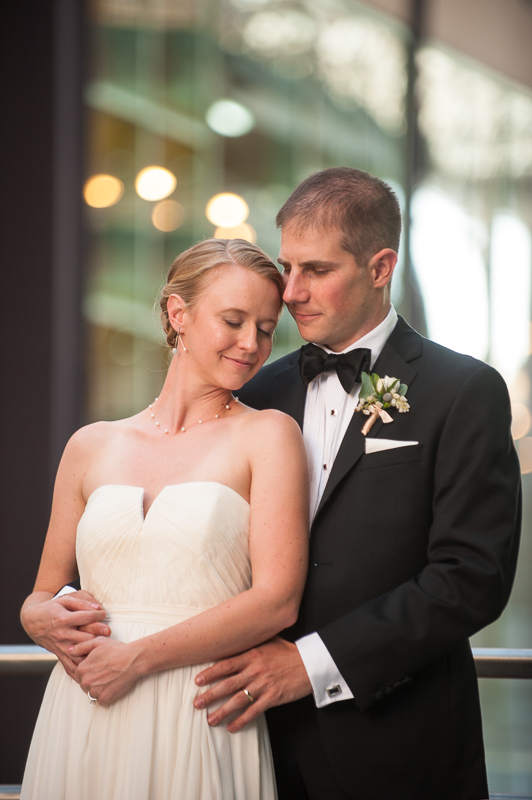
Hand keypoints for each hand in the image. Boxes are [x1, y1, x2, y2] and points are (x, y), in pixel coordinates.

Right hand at [21, 593, 110, 679]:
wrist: (32, 621)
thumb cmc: (51, 608)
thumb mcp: (64, 600)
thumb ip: (81, 602)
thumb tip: (98, 607)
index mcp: (64, 619)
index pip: (87, 617)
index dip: (99, 615)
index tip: (104, 614)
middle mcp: (62, 634)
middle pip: (86, 638)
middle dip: (100, 635)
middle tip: (108, 632)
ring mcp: (60, 646)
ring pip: (80, 654)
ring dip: (92, 653)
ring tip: (103, 650)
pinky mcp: (59, 654)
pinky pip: (71, 665)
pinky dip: (81, 668)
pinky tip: (92, 666)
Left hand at [71, 637, 139, 706]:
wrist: (133, 660)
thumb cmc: (116, 650)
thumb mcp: (97, 642)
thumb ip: (80, 647)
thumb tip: (68, 650)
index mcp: (82, 669)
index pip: (79, 675)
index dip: (89, 671)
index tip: (98, 668)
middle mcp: (85, 682)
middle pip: (85, 685)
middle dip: (93, 680)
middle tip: (105, 673)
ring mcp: (95, 692)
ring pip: (92, 693)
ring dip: (99, 689)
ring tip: (110, 679)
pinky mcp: (104, 699)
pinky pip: (101, 701)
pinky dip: (107, 696)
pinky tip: (113, 686)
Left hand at [193, 636, 311, 731]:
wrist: (310, 663)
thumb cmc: (289, 651)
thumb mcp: (270, 641)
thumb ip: (253, 641)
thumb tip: (237, 636)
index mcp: (252, 655)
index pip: (226, 665)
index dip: (210, 673)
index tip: (197, 681)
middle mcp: (255, 670)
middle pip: (227, 684)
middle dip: (210, 695)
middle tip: (197, 704)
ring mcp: (263, 685)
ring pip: (238, 700)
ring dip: (222, 711)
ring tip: (210, 720)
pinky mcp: (273, 697)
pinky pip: (254, 711)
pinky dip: (242, 720)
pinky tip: (232, 727)